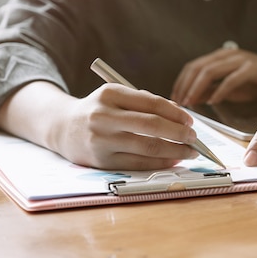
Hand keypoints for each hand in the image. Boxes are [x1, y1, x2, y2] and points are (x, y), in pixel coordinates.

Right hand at [0, 81, 199, 170]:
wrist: (62, 128)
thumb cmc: (100, 110)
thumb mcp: (117, 97)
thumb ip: (145, 103)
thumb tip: (180, 117)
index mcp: (110, 94)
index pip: (151, 103)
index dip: (176, 113)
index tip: (191, 121)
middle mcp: (103, 116)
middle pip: (151, 126)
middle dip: (179, 133)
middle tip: (194, 138)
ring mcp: (101, 140)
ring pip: (146, 147)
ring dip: (174, 151)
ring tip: (189, 152)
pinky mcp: (101, 161)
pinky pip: (137, 163)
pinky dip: (158, 163)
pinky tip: (171, 161)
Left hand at [171, 47, 256, 105]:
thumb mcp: (230, 88)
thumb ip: (212, 90)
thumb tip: (191, 99)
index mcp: (221, 57)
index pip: (193, 66)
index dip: (181, 82)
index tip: (175, 98)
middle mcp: (228, 54)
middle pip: (198, 67)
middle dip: (185, 86)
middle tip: (180, 103)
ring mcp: (241, 59)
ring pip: (211, 71)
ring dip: (197, 88)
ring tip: (191, 102)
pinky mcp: (253, 68)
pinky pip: (232, 79)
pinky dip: (220, 91)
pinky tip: (214, 102)